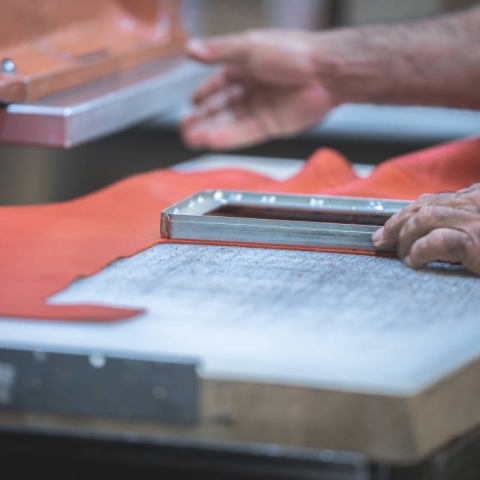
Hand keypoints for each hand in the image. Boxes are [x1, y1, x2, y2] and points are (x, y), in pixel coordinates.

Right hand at [181, 30, 338, 149]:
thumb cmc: (294, 52)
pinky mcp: (271, 126)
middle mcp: (253, 88)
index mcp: (246, 66)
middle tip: (184, 127)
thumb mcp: (248, 47)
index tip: (191, 103)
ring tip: (190, 138)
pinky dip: (227, 138)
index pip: (219, 82)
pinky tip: (211, 142)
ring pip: (230, 123)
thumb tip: (190, 49)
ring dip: (210, 131)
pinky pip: (244, 134)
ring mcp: (261, 108)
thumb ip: (218, 52)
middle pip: (222, 106)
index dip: (204, 93)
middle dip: (202, 117)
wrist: (326, 72)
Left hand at [372, 184, 479, 273]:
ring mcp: (475, 221)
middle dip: (396, 224)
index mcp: (475, 198)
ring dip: (406, 237)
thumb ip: (455, 221)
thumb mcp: (475, 229)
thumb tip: (418, 232)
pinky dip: (419, 251)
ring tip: (402, 255)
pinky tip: (415, 262)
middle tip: (381, 241)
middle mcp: (475, 203)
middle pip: (424, 205)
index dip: (404, 215)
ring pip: (424, 217)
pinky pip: (436, 241)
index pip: (431, 200)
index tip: (386, 231)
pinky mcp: (475, 242)